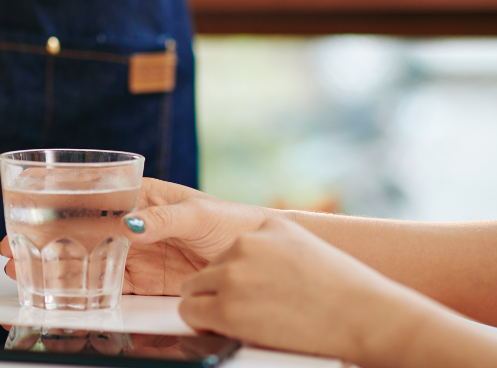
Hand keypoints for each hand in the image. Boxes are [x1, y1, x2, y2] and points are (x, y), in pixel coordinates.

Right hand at [0, 178, 269, 295]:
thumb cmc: (234, 221)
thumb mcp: (197, 213)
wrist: (262, 256)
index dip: (54, 209)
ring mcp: (136, 252)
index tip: (25, 218)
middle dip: (41, 239)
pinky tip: (60, 291)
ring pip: (86, 258)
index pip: (88, 200)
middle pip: (77, 231)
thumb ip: (162, 219)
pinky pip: (107, 283)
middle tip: (10, 249)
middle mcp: (131, 223)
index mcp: (138, 197)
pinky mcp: (147, 280)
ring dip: (54, 265)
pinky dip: (82, 288)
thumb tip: (130, 223)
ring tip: (23, 272)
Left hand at [179, 218, 433, 365]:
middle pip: (208, 269)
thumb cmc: (347, 293)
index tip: (256, 294)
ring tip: (241, 323)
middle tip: (245, 313)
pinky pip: (191, 313)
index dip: (237, 277)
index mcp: (265, 227)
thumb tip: (250, 267)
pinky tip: (223, 331)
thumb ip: (273, 249)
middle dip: (219, 291)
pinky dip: (202, 324)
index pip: (230, 251)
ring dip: (210, 306)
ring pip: (195, 289)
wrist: (367, 317)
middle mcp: (244, 244)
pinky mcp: (227, 308)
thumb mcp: (307, 248)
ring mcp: (233, 275)